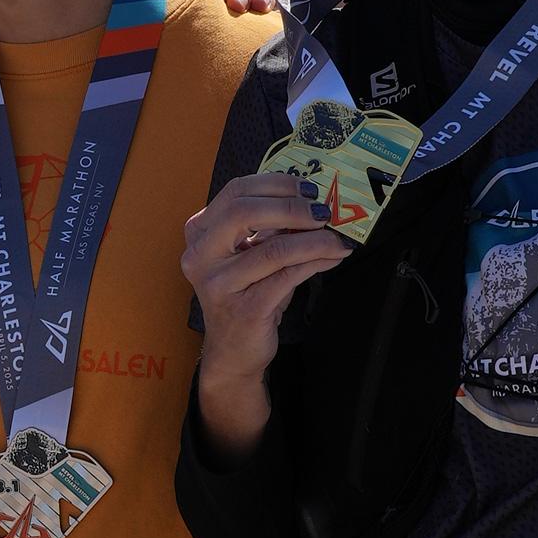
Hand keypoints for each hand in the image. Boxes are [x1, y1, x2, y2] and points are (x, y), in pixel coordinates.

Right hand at [182, 170, 351, 456]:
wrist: (234, 352)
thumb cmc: (246, 296)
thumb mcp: (252, 255)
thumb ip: (270, 227)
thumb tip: (314, 200)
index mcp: (199, 233)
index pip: (235, 193)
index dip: (276, 184)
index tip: (309, 189)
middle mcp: (201, 256)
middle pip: (244, 212)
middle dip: (292, 207)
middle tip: (323, 211)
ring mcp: (219, 284)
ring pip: (274, 248)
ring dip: (314, 239)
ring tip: (337, 239)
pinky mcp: (244, 309)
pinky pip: (288, 276)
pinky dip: (316, 262)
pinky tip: (334, 257)